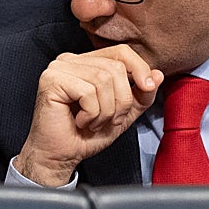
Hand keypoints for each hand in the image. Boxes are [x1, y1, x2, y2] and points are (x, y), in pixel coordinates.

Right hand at [16, 44, 163, 185]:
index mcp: (87, 62)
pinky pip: (87, 92)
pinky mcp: (51, 80)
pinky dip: (91, 114)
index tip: (147, 88)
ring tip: (93, 122)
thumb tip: (157, 75)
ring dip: (105, 110)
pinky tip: (80, 122)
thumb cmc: (86, 135)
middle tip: (109, 120)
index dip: (139, 68)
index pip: (121, 52)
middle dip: (121, 100)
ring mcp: (59, 68)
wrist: (60, 156)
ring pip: (103, 80)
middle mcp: (71, 60)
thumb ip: (141, 95)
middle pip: (115, 68)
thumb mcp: (123, 114)